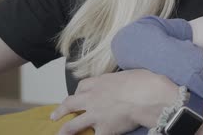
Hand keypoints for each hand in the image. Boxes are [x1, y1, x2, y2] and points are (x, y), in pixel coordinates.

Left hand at [51, 69, 177, 134]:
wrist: (148, 96)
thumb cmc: (144, 82)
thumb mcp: (130, 74)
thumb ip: (122, 81)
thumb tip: (127, 83)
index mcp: (101, 82)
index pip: (83, 86)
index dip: (78, 92)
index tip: (77, 95)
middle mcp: (93, 98)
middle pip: (70, 103)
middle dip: (61, 110)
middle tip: (54, 116)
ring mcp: (96, 115)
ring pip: (73, 125)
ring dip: (65, 130)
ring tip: (60, 134)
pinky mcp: (104, 129)